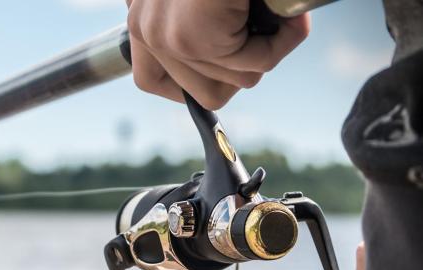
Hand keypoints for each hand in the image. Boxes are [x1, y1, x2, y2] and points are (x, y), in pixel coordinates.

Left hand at [125, 0, 309, 108]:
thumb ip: (198, 21)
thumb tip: (234, 69)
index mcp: (141, 15)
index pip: (151, 80)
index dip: (195, 82)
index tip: (226, 67)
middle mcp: (143, 28)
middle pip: (200, 92)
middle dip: (245, 67)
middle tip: (267, 32)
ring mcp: (165, 36)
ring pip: (234, 81)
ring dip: (270, 49)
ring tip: (279, 14)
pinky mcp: (193, 37)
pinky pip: (253, 65)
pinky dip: (284, 41)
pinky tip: (291, 16)